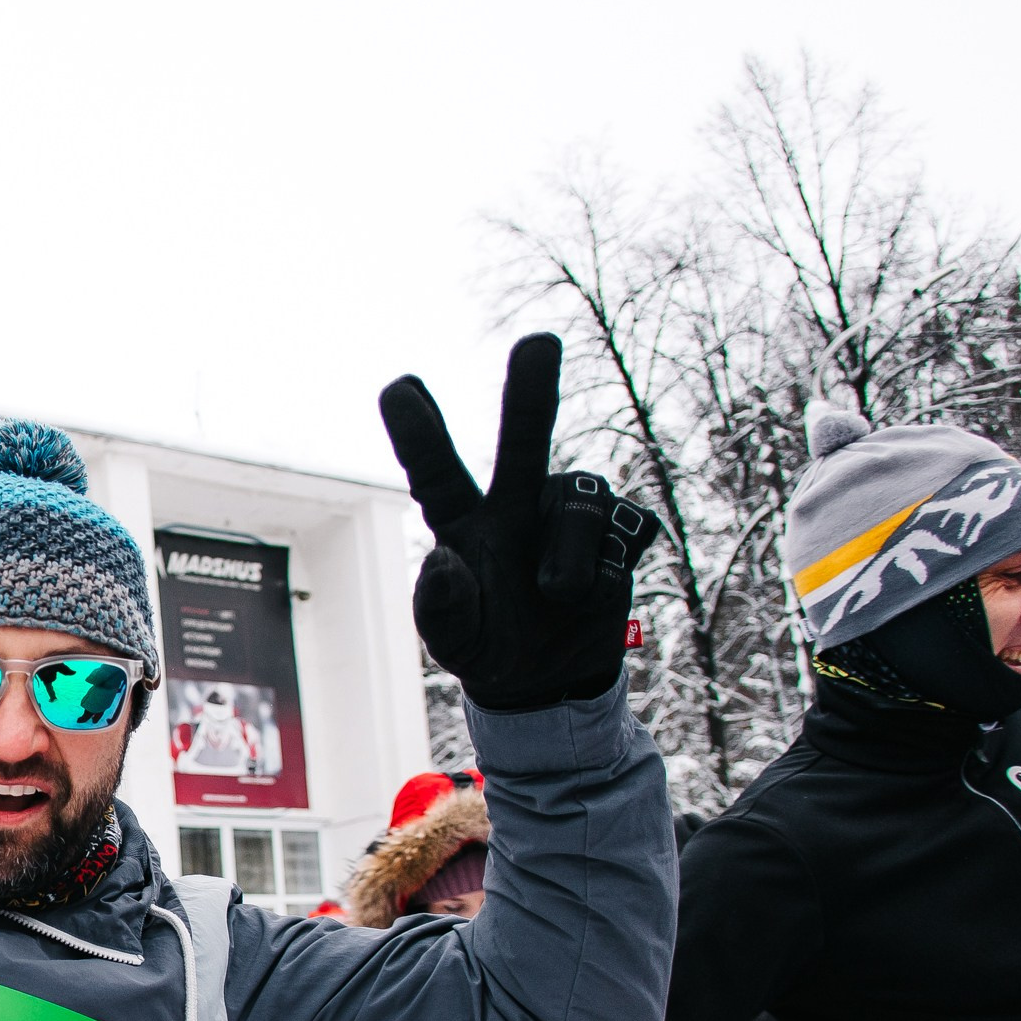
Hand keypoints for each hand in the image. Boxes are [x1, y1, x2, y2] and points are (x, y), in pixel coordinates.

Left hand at [379, 334, 662, 710]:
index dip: (418, 431)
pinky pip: (623, 529)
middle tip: (539, 343)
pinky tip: (595, 592)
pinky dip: (609, 569)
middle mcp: (515, 502)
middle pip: (524, 439)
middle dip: (531, 392)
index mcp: (462, 522)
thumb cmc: (488, 645)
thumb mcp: (455, 642)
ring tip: (557, 596)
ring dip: (571, 559)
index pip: (434, 472)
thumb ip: (442, 610)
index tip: (397, 386)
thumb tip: (442, 563)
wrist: (548, 676)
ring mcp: (567, 510)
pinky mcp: (616, 527)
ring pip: (579, 504)